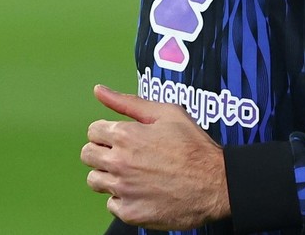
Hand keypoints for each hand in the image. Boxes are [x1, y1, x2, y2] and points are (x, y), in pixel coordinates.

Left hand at [81, 85, 230, 229]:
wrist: (216, 184)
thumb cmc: (195, 147)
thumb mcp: (167, 113)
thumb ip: (128, 102)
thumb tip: (99, 91)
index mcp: (126, 135)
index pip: (93, 131)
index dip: (108, 133)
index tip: (122, 139)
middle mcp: (119, 162)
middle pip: (88, 155)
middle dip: (102, 152)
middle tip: (125, 156)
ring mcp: (123, 189)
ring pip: (95, 181)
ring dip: (109, 176)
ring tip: (133, 174)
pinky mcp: (130, 212)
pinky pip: (111, 205)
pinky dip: (124, 199)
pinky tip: (142, 191)